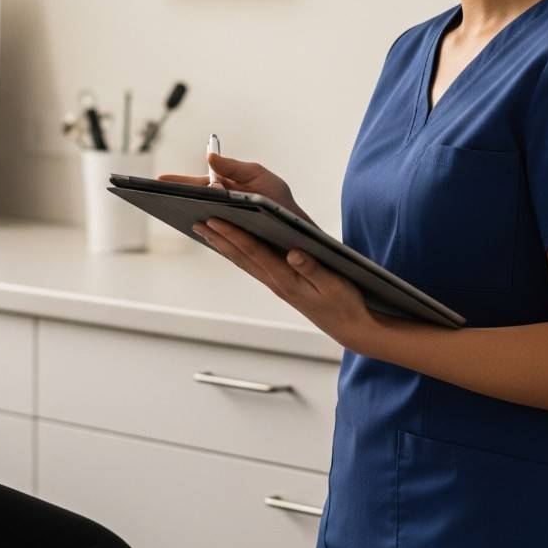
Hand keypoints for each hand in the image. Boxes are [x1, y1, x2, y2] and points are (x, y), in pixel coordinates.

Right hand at [159, 153, 313, 224]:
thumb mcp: (259, 177)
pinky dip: (204, 231)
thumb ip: (235, 167)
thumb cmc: (280, 203)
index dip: (178, 183)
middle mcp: (221, 207)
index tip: (160, 180)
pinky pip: (213, 236)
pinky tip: (199, 227)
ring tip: (174, 209)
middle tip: (158, 195)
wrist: (300, 232)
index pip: (197, 185)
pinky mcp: (231, 242)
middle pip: (194, 200)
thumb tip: (210, 156)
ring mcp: (225, 225)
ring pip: (200, 217)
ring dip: (186, 212)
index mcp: (225, 189)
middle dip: (176, 196)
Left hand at [193, 218, 374, 348]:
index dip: (234, 235)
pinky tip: (228, 245)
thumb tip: (293, 253)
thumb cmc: (346, 304)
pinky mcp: (280, 285)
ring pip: (242, 261)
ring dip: (222, 245)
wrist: (350, 327)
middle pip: (241, 255)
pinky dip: (236, 253)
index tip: (215, 220)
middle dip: (219, 237)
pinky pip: (252, 266)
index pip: (254, 252)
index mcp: (287, 278)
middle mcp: (276, 281)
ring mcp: (276, 284)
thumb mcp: (335, 285)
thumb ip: (314, 269)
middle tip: (197, 220)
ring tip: (204, 229)